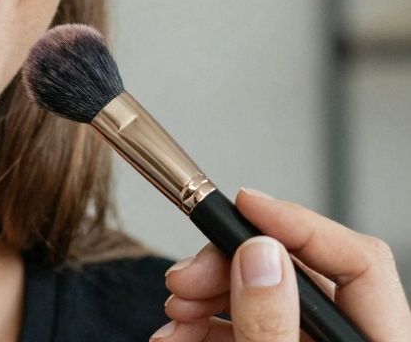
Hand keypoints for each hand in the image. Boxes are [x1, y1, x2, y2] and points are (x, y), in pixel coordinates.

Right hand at [157, 188, 410, 340]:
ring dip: (206, 296)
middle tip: (186, 278)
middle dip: (229, 266)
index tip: (241, 204)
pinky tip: (178, 333)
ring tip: (174, 314)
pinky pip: (246, 325)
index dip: (296, 222)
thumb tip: (259, 255)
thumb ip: (270, 325)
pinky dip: (205, 324)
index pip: (359, 259)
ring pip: (263, 297)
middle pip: (297, 272)